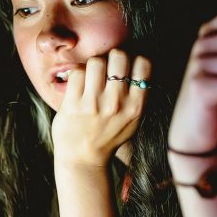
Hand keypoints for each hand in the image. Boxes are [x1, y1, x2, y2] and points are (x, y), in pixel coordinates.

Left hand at [51, 49, 151, 166]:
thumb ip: (137, 95)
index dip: (134, 59)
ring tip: (92, 76)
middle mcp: (117, 103)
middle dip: (112, 58)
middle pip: (119, 56)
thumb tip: (135, 61)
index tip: (126, 67)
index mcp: (136, 106)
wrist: (83, 159)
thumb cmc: (108, 136)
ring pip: (96, 61)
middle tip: (107, 69)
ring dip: (93, 65)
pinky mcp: (73, 104)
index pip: (144, 64)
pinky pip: (77, 72)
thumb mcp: (133, 120)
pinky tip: (79, 85)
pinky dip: (78, 74)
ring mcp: (94, 104)